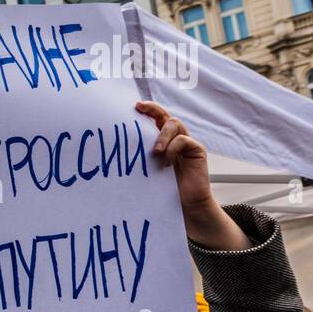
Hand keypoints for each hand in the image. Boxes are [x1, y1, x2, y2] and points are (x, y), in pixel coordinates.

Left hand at [135, 101, 249, 250]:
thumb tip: (115, 148)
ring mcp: (187, 143)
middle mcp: (174, 138)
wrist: (184, 206)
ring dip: (162, 135)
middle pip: (165, 115)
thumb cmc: (161, 189)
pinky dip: (173, 148)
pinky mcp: (197, 151)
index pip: (156, 118)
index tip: (135, 106)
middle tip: (140, 109)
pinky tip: (167, 163)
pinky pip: (184, 140)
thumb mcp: (146, 169)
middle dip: (153, 109)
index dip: (148, 108)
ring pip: (174, 124)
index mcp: (162, 140)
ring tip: (155, 152)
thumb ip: (139, 156)